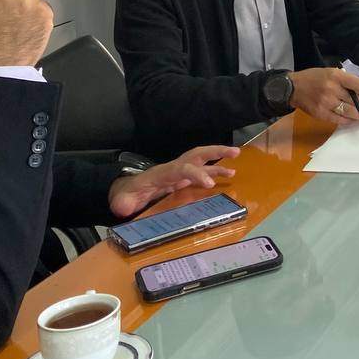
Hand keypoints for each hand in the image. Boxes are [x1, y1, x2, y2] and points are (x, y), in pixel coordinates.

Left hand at [108, 145, 239, 217]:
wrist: (125, 192)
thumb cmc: (126, 197)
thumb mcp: (121, 201)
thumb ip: (123, 203)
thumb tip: (125, 207)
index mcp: (162, 174)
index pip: (181, 169)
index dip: (196, 174)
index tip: (210, 184)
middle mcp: (173, 169)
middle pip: (196, 155)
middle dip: (215, 151)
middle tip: (234, 152)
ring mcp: (179, 173)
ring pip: (201, 162)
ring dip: (220, 160)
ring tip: (237, 164)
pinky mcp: (182, 180)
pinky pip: (201, 172)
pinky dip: (215, 172)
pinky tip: (228, 176)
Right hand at [289, 67, 358, 122]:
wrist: (293, 88)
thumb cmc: (313, 78)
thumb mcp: (330, 72)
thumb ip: (344, 80)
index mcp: (335, 76)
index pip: (356, 84)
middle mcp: (331, 89)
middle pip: (353, 99)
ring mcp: (326, 102)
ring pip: (347, 111)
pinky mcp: (320, 113)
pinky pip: (337, 119)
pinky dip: (346, 120)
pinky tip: (353, 120)